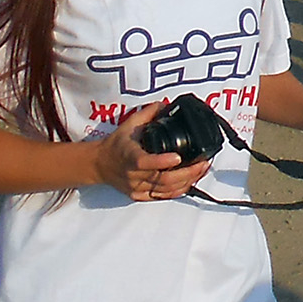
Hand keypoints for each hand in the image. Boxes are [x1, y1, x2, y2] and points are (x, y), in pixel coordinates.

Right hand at [95, 103, 211, 200]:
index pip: (145, 162)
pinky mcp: (140, 196)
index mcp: (129, 157)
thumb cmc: (115, 144)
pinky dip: (178, 191)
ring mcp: (137, 188)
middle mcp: (133, 175)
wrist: (99, 164)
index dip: (162, 162)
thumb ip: (148, 113)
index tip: (177, 157)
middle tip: (203, 164)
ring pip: (166, 191)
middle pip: (163, 180)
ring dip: (187, 182)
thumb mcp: (129, 124)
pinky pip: (162, 197)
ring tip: (202, 170)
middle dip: (187, 173)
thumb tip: (165, 104)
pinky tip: (190, 182)